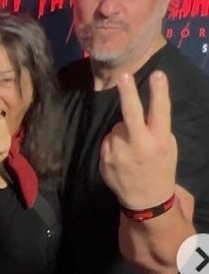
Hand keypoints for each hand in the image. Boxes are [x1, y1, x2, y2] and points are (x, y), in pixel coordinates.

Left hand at [100, 71, 176, 209]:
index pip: (160, 111)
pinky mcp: (104, 159)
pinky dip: (113, 143)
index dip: (159, 92)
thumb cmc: (160, 166)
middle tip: (123, 75)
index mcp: (159, 140)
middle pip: (131, 114)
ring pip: (117, 127)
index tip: (158, 74)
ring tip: (131, 149)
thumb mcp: (168, 146)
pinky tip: (122, 156)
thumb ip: (157, 128)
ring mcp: (119, 153)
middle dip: (128, 93)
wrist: (145, 198)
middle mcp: (139, 145)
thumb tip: (144, 109)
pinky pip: (108, 140)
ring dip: (122, 132)